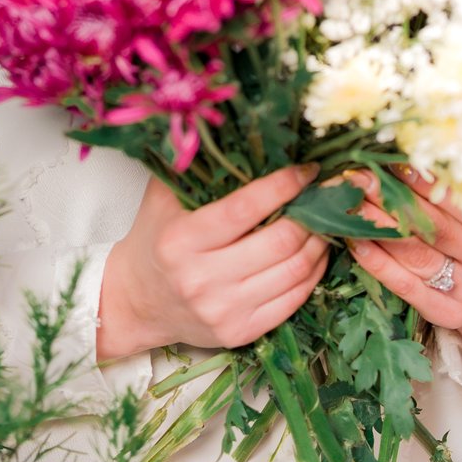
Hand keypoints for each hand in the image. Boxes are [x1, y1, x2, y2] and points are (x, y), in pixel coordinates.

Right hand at [96, 165, 328, 359]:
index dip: (283, 186)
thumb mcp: (163, 198)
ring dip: (318, 242)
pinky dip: (313, 273)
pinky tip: (315, 252)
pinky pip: (294, 300)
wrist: (136, 303)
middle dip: (311, 213)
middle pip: (279, 242)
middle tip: (324, 193)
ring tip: (324, 220)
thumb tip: (231, 128)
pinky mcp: (241, 332)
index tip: (306, 170)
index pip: (245, 209)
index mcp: (181, 240)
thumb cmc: (155, 242)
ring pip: (294, 271)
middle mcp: (202, 279)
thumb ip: (194, 167)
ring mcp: (224, 310)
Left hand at [345, 167, 461, 386]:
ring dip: (381, 226)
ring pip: (420, 254)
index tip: (392, 161)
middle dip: (394, 198)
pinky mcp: (453, 315)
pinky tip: (357, 243)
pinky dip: (380, 263)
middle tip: (360, 177)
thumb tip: (408, 155)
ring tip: (352, 203)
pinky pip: (410, 287)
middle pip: (439, 227)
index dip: (427, 181)